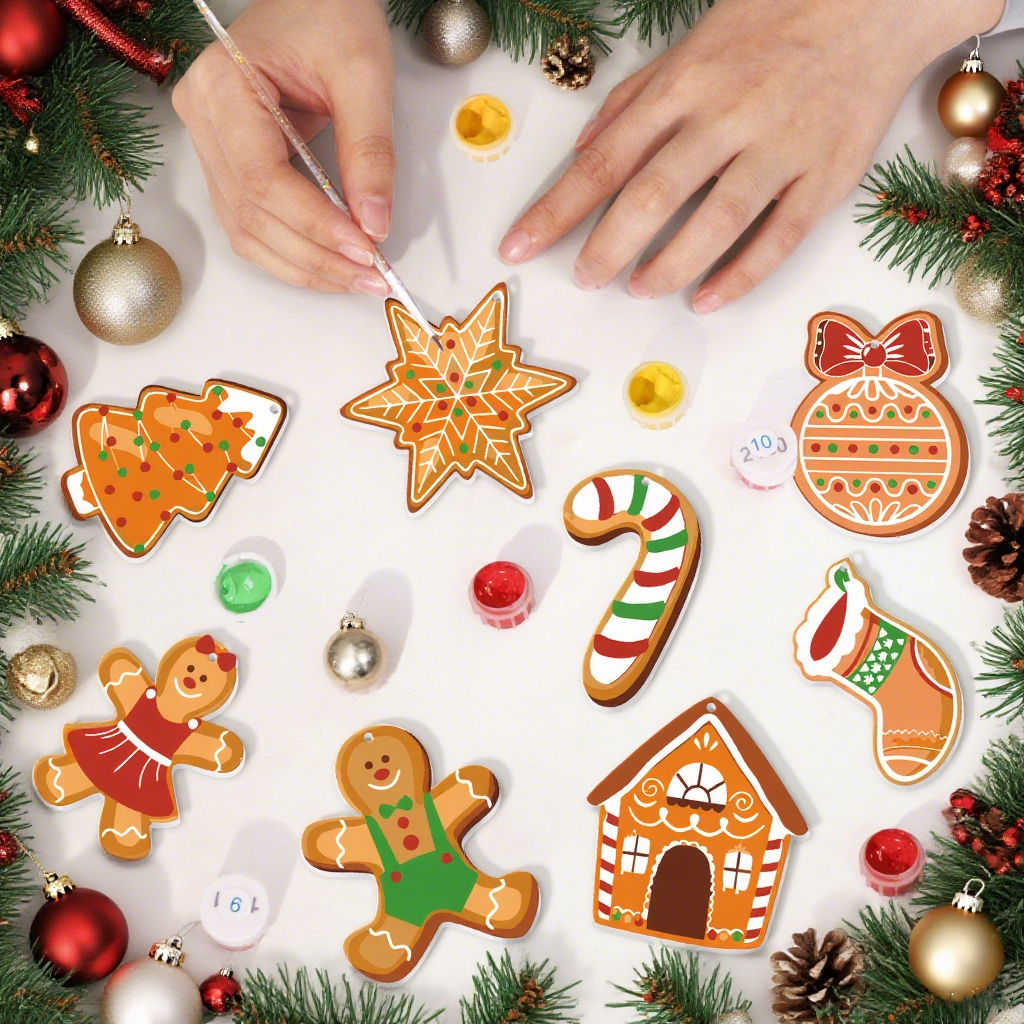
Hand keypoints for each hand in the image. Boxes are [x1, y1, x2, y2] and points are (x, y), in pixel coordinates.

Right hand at [173, 0, 393, 294]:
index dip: (315, 225)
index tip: (365, 249)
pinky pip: (251, 224)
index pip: (264, 180)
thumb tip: (374, 222)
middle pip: (252, 215)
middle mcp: (203, 118)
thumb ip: (370, 151)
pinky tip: (331, 265)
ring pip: (247, 231)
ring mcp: (210, 144)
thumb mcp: (363, 74)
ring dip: (304, 266)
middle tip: (371, 276)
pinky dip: (292, 253)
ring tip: (357, 278)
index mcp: (223, 86)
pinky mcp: (229, 163)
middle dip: (316, 257)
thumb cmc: (330, 13)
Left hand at [498, 0, 1005, 310]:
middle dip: (607, 245)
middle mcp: (728, 116)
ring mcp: (781, 147)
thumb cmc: (775, 20)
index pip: (605, 160)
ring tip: (638, 288)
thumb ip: (635, 100)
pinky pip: (780, 236)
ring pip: (717, 220)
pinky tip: (707, 299)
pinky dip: (741, 274)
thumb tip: (584, 150)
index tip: (519, 246)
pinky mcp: (827, 174)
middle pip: (653, 194)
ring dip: (670, 264)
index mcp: (685, 84)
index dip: (556, 209)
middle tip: (584, 278)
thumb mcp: (693, 44)